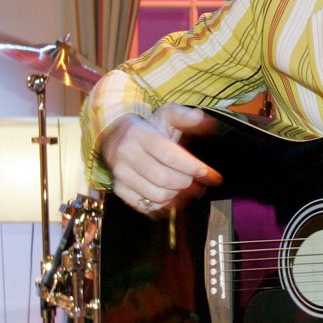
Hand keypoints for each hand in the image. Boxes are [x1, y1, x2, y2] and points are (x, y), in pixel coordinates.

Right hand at [100, 103, 221, 214]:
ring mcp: (121, 174)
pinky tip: (170, 194)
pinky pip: (147, 206)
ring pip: (157, 195)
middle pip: (164, 178)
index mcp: (140, 135)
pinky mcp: (119, 189)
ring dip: (176, 194)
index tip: (205, 172)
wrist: (116, 137)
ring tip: (182, 184)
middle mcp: (127, 155)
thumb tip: (205, 121)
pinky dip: (163, 204)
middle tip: (195, 178)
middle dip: (186, 181)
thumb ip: (186, 117)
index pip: (169, 155)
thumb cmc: (148, 128)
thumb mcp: (166, 115)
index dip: (190, 166)